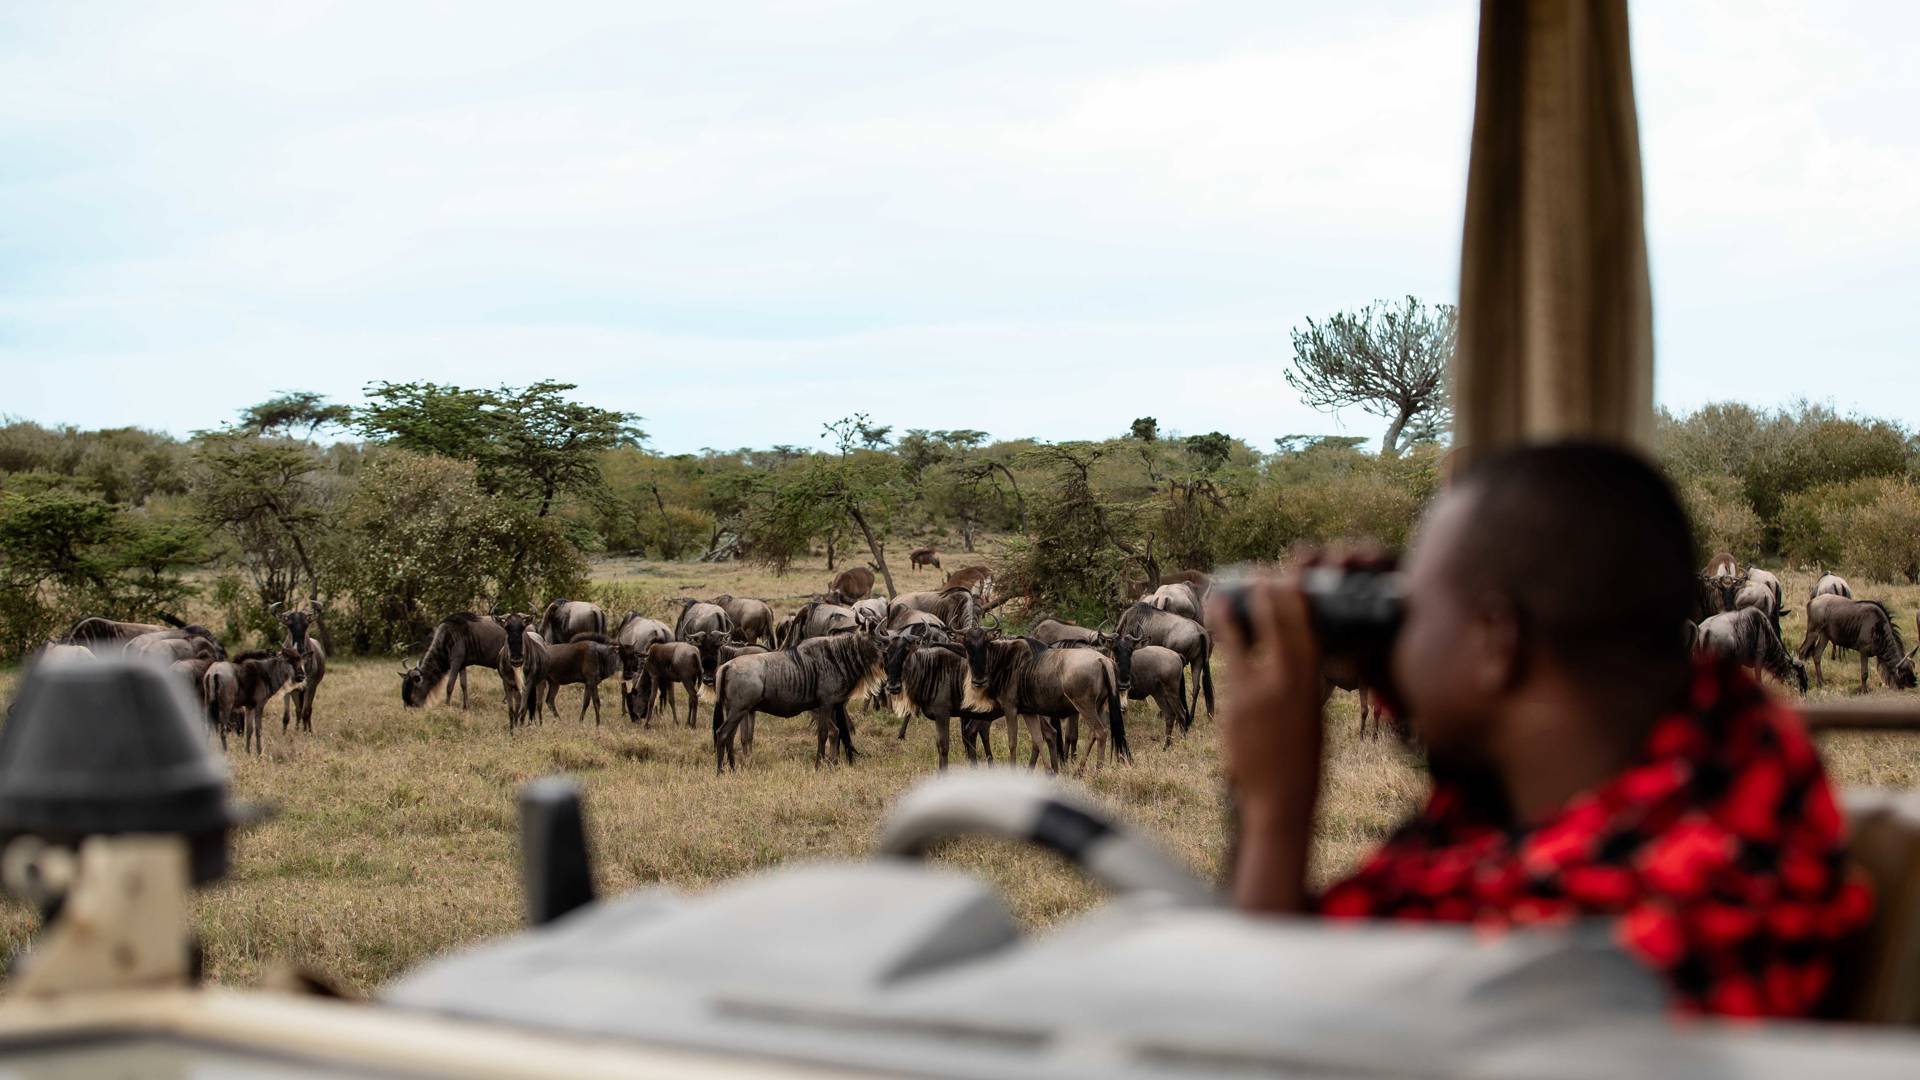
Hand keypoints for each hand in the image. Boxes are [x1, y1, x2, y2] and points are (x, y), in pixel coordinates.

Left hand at [1209, 569, 1323, 816]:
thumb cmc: (1302, 760)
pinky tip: (1216, 628)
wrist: (1279, 799)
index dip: (1296, 598)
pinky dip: (1223, 642)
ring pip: (1242, 639)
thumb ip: (1304, 685)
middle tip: (1259, 573)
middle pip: (1278, 623)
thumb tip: (1292, 658)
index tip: (1288, 577)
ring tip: (1222, 593)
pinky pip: (1227, 664)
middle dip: (1267, 593)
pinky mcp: (1233, 705)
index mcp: (1313, 684)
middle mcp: (1287, 682)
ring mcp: (1257, 692)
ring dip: (1232, 612)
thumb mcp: (1313, 717)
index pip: (1306, 629)